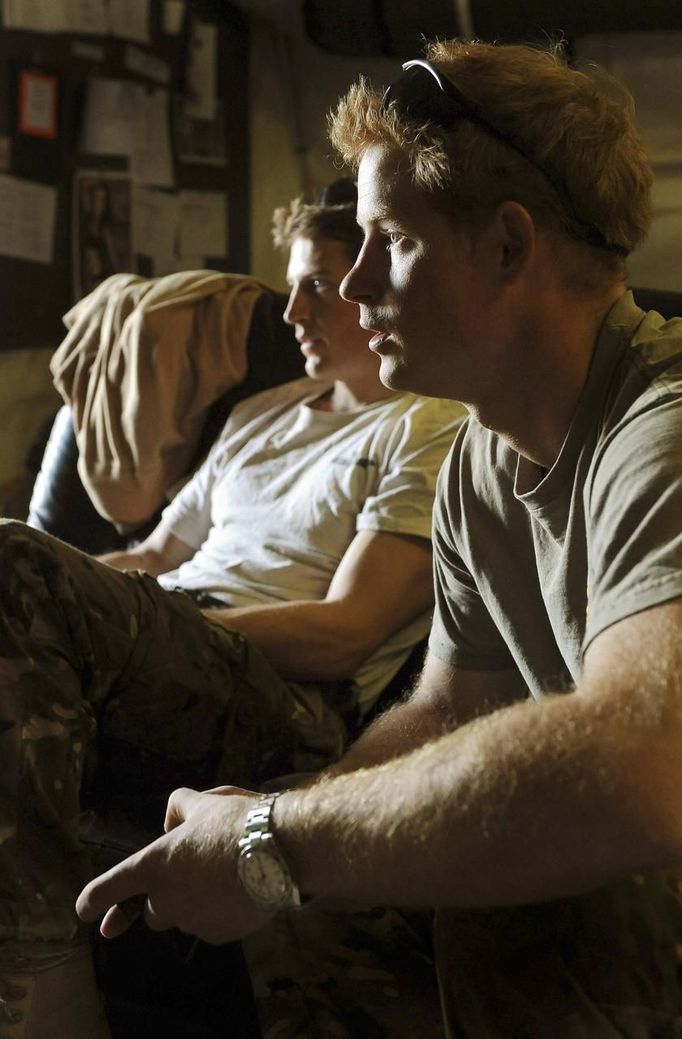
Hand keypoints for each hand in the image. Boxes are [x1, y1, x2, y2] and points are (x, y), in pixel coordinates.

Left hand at [76, 785, 272, 943]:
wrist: (280, 852)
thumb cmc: (237, 822)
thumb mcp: (204, 801)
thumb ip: (179, 807)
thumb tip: (173, 822)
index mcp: (155, 865)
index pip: (110, 887)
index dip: (93, 899)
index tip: (84, 911)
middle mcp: (166, 899)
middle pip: (151, 912)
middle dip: (163, 898)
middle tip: (189, 876)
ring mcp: (192, 922)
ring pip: (183, 918)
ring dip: (192, 904)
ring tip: (223, 877)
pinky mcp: (218, 935)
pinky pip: (210, 926)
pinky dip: (217, 913)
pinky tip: (239, 890)